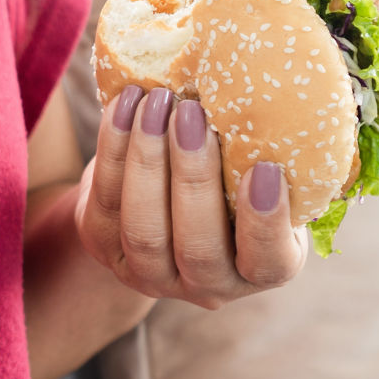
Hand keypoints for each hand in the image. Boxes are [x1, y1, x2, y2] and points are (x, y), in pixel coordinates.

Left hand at [74, 86, 307, 308]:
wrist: (162, 197)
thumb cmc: (233, 176)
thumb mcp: (258, 172)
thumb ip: (268, 154)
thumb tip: (275, 93)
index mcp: (261, 269)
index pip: (268, 262)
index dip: (266, 222)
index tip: (265, 169)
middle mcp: (208, 285)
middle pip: (198, 248)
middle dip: (193, 176)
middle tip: (192, 113)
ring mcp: (150, 274)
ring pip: (144, 229)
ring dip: (147, 160)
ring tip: (155, 102)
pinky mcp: (103, 247)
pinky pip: (106, 201)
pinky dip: (114, 147)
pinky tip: (126, 104)